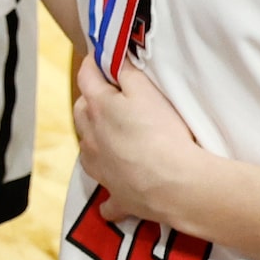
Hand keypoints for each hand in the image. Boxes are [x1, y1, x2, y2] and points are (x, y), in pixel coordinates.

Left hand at [75, 58, 210, 232]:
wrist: (177, 185)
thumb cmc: (163, 132)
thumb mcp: (148, 92)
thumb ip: (127, 73)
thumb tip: (114, 60)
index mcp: (97, 108)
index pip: (86, 77)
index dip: (93, 64)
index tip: (98, 58)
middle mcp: (90, 138)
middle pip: (81, 112)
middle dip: (90, 100)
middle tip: (107, 97)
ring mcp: (100, 169)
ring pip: (87, 149)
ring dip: (94, 140)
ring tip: (108, 137)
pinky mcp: (116, 196)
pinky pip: (107, 198)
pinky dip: (108, 195)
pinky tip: (110, 202)